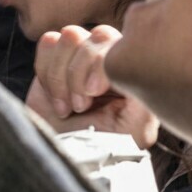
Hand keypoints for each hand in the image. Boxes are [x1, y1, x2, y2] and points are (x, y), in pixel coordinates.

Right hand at [25, 26, 158, 149]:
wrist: (70, 159)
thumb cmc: (107, 147)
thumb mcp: (137, 130)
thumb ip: (144, 99)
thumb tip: (135, 71)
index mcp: (133, 68)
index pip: (122, 42)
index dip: (100, 62)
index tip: (92, 93)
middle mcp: (110, 57)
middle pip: (98, 33)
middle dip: (82, 71)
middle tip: (81, 106)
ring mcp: (81, 56)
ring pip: (70, 36)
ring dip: (63, 75)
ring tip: (68, 107)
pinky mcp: (53, 60)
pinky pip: (47, 43)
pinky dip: (47, 72)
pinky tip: (56, 100)